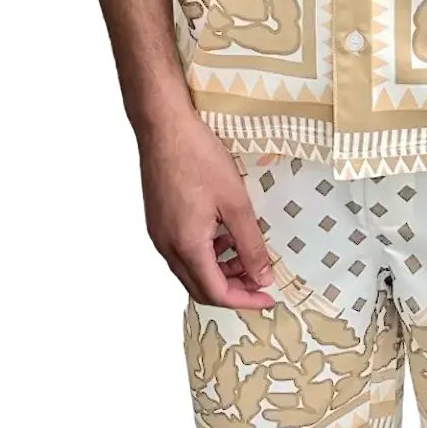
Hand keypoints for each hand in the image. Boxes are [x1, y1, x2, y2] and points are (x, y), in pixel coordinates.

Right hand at [137, 109, 274, 308]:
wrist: (164, 127)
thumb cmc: (198, 158)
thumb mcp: (235, 203)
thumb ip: (250, 245)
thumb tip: (262, 278)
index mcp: (186, 246)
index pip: (216, 293)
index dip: (245, 301)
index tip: (268, 298)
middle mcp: (167, 246)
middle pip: (200, 288)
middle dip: (233, 291)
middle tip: (260, 282)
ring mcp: (159, 234)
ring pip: (190, 271)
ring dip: (219, 273)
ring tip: (246, 257)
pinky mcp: (158, 221)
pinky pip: (182, 252)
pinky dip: (206, 255)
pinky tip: (224, 237)